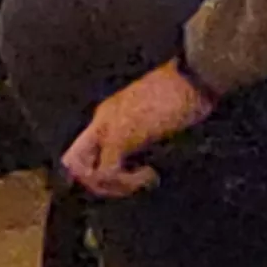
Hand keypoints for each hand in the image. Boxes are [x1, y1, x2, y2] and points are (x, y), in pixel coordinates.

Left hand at [61, 62, 214, 198]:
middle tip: (128, 187)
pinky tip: (150, 175)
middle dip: (96, 184)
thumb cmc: (186, 95)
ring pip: (84, 172)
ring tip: (142, 180)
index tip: (130, 178)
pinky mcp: (119, 136)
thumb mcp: (158, 116)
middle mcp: (102, 118)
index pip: (85, 151)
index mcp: (110, 113)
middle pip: (73, 162)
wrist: (194, 79)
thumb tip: (144, 160)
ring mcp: (107, 126)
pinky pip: (107, 172)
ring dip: (113, 187)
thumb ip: (143, 134)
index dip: (101, 173)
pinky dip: (126, 183)